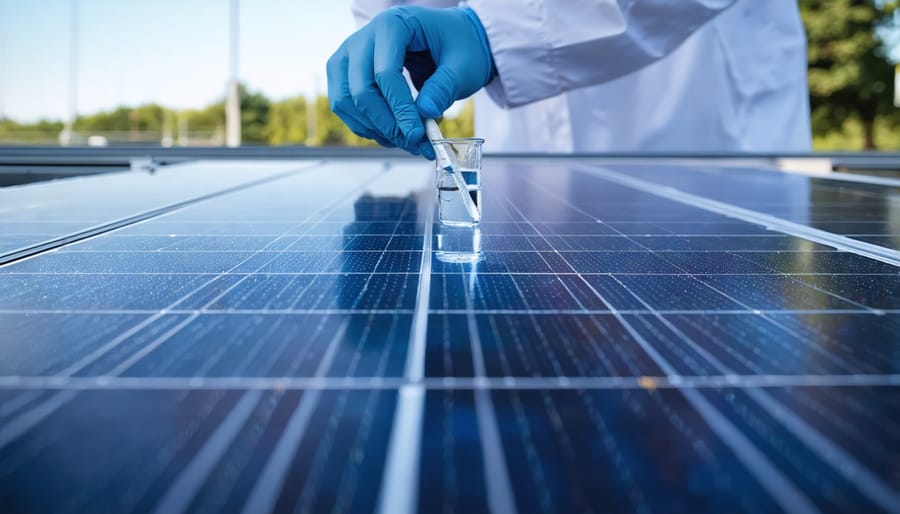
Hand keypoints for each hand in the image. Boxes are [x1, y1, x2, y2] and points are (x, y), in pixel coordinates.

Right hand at [327, 6, 492, 158]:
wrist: (450, 38)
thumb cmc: (458, 44)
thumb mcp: (463, 65)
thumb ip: (444, 88)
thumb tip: (425, 114)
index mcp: (392, 25)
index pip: (386, 73)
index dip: (400, 109)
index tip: (417, 134)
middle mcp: (363, 38)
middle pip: (360, 89)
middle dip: (386, 124)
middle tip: (413, 142)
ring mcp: (349, 55)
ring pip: (346, 101)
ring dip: (374, 129)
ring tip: (405, 140)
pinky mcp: (345, 73)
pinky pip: (344, 106)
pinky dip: (366, 126)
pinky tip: (391, 133)